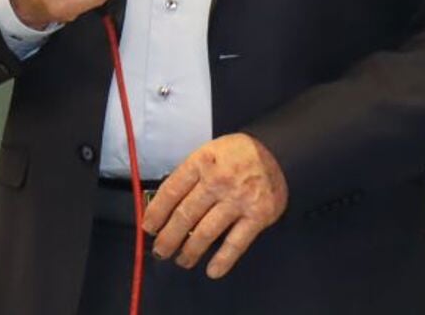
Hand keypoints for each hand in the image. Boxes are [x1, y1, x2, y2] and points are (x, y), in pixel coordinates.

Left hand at [143, 133, 288, 278]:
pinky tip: (212, 271)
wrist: (276, 152)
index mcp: (200, 163)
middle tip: (160, 251)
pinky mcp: (258, 216)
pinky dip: (223, 259)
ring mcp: (238, 200)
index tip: (148, 227)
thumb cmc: (235, 154)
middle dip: (169, 237)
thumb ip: (190, 176)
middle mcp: (217, 182)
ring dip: (190, 250)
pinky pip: (237, 242)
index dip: (156, 212)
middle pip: (185, 214)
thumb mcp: (207, 152)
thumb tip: (166, 204)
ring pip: (206, 231)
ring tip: (181, 260)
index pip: (171, 191)